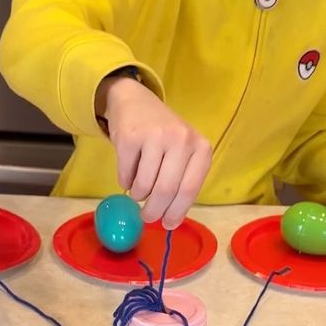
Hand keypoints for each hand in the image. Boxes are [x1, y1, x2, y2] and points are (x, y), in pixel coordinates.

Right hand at [97, 77, 211, 228]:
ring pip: (144, 186)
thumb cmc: (164, 136)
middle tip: (148, 217)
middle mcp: (181, 139)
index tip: (168, 224)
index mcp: (200, 147)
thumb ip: (182, 182)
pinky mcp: (130, 137)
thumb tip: (170, 221)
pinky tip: (129, 171)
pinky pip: (125, 176)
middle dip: (154, 211)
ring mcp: (155, 136)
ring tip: (139, 188)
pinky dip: (125, 182)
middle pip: (166, 191)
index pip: (189, 189)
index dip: (177, 212)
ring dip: (138, 195)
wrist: (135, 101)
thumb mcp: (183, 154)